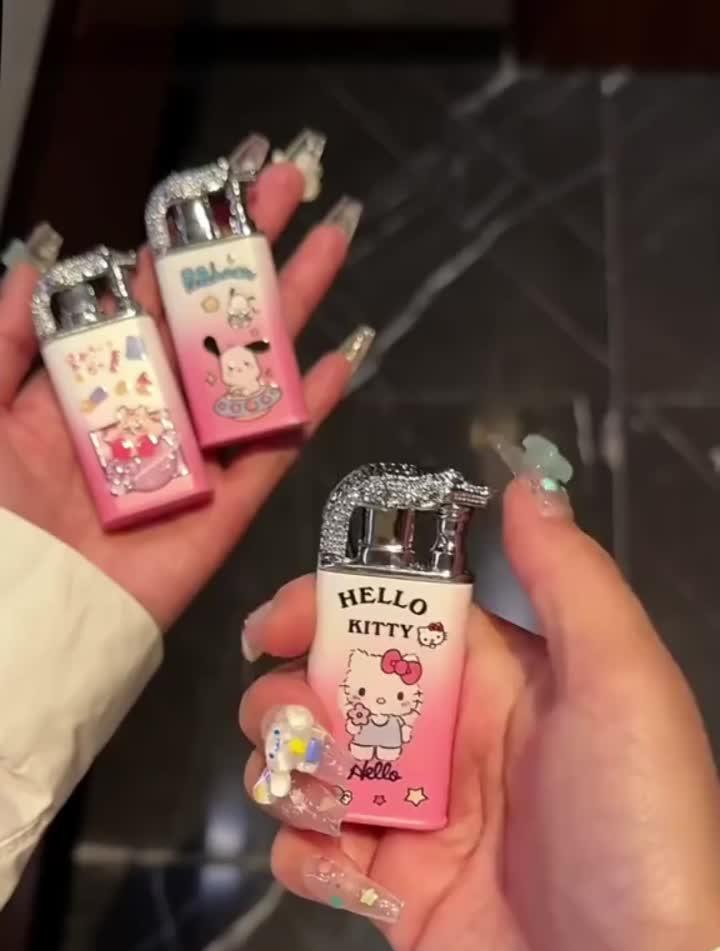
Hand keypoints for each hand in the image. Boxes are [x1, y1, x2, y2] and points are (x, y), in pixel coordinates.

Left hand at [0, 165, 360, 628]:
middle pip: (211, 319)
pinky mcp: (222, 512)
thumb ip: (4, 341)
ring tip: (333, 244)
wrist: (20, 616)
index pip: (143, 296)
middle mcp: (148, 412)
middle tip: (296, 184)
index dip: (182, 238)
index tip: (221, 181)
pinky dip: (308, 408)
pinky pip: (274, 453)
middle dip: (251, 252)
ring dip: (293, 309)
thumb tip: (39, 263)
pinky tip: (344, 357)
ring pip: (252, 371)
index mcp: (88, 385)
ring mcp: (191, 459)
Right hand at [240, 478, 719, 950]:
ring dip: (288, 772)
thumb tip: (522, 487)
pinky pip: (310, 857)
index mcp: (501, 679)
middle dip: (291, 695)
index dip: (327, 608)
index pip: (394, 617)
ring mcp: (412, 818)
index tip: (277, 625)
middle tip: (293, 726)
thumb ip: (570, 580)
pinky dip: (306, 859)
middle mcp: (449, 739)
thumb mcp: (624, 684)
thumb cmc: (630, 825)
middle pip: (332, 688)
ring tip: (321, 803)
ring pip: (307, 766)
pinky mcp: (388, 892)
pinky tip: (347, 875)